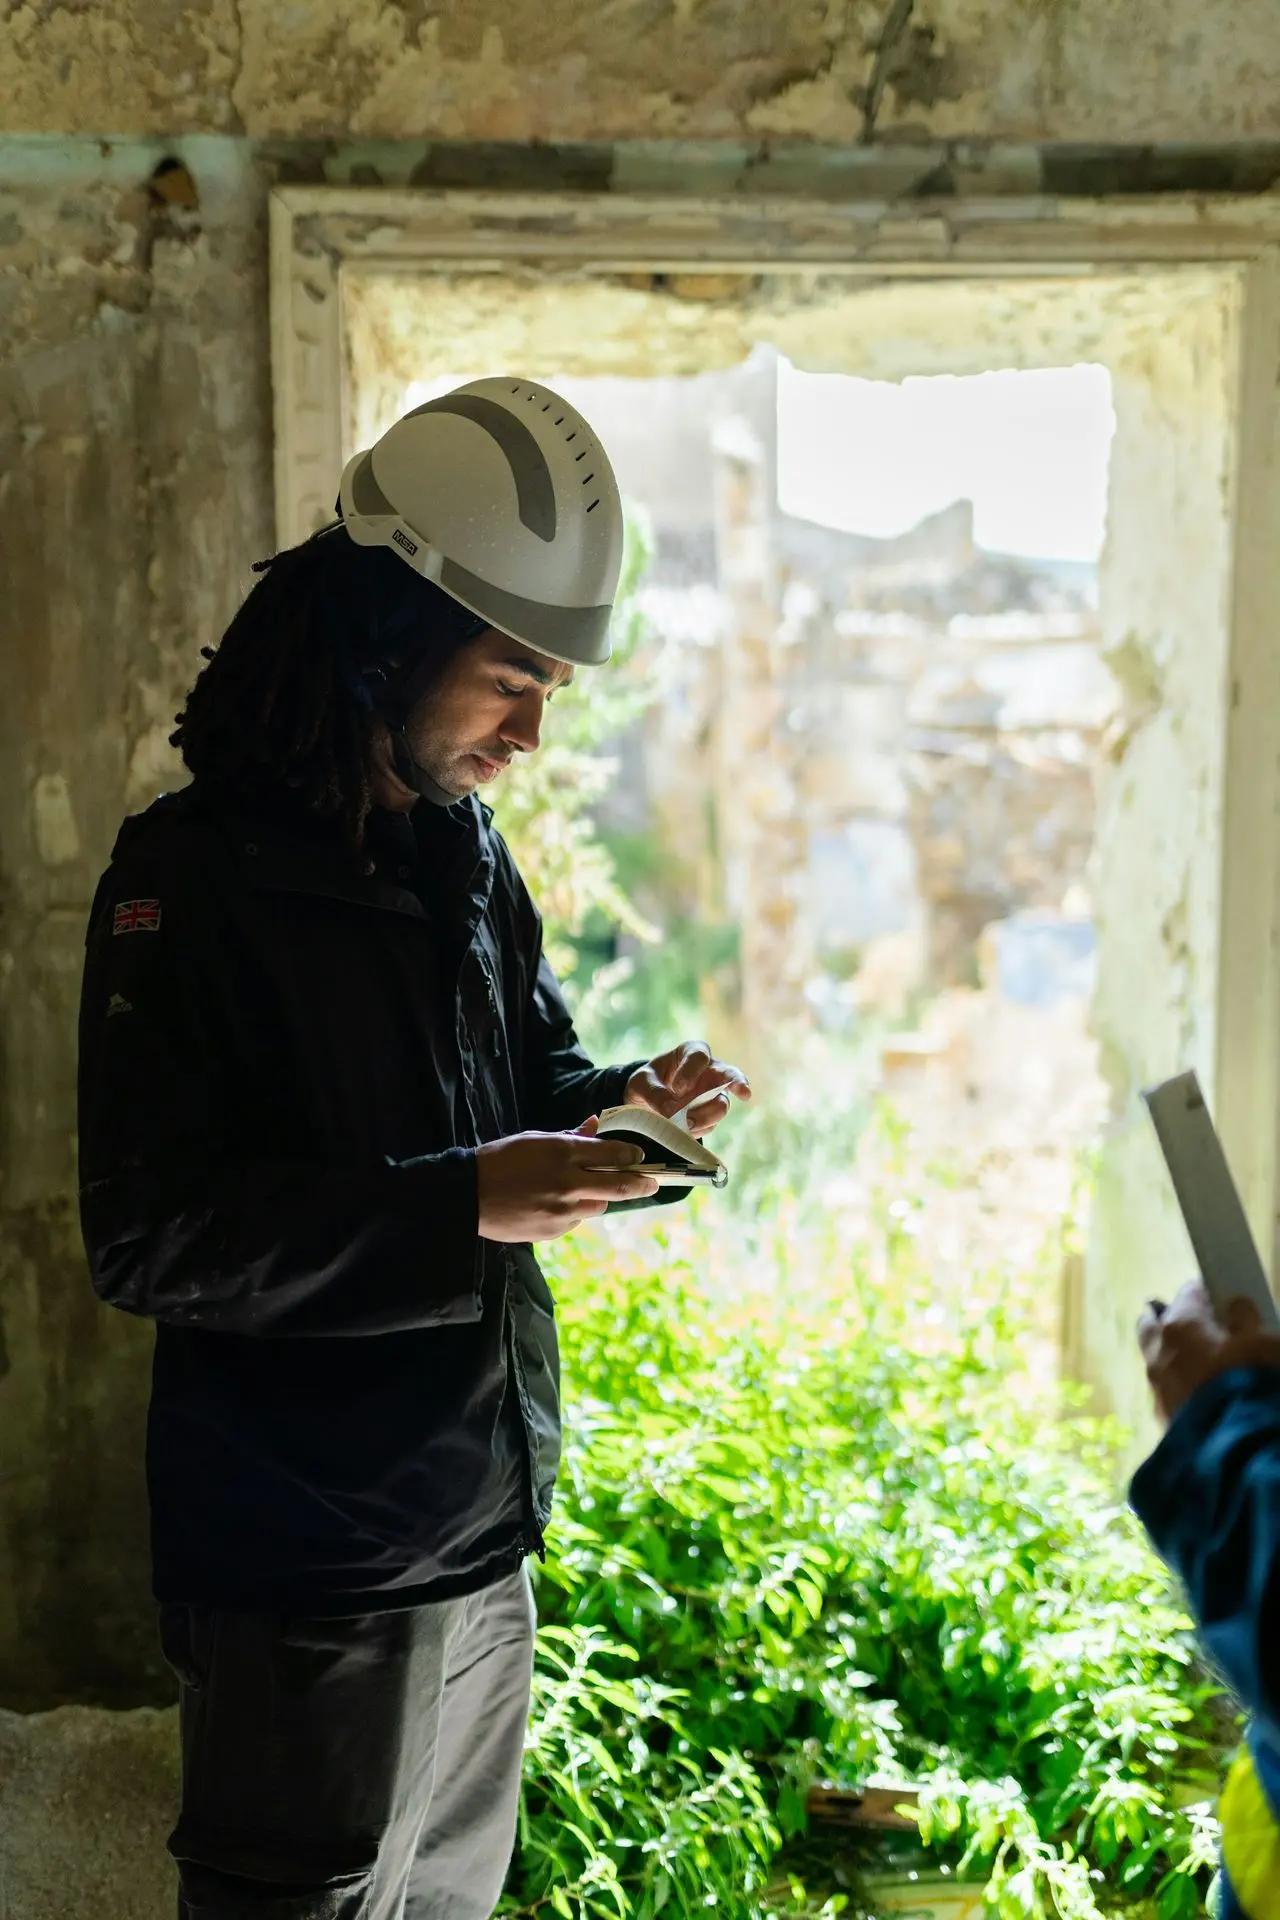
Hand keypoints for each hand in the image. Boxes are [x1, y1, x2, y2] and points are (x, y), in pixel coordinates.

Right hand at [476, 1122, 658, 1243]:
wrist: (468, 1196)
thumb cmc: (500, 1160)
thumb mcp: (535, 1139)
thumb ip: (570, 1136)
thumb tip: (595, 1125)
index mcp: (563, 1153)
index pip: (614, 1154)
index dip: (632, 1156)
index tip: (639, 1157)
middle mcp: (568, 1182)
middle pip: (620, 1185)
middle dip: (642, 1184)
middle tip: (653, 1183)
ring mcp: (562, 1210)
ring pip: (598, 1205)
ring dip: (597, 1196)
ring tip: (575, 1190)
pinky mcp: (554, 1230)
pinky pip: (576, 1219)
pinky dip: (573, 1211)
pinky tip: (550, 1204)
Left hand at [625, 1040, 751, 1138]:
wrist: (646, 1102)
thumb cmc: (648, 1082)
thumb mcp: (641, 1082)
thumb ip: (654, 1092)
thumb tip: (671, 1111)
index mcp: (692, 1053)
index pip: (699, 1057)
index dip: (691, 1072)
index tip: (677, 1088)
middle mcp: (710, 1072)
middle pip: (731, 1075)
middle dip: (738, 1083)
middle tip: (743, 1092)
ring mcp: (714, 1095)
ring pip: (721, 1105)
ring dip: (704, 1117)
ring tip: (684, 1124)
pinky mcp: (711, 1115)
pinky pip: (710, 1124)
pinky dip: (697, 1129)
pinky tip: (682, 1128)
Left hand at [1137, 1280, 1279, 1424]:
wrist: (1236, 1448)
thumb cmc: (1251, 1383)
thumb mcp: (1263, 1342)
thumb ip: (1245, 1318)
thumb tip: (1233, 1306)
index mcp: (1180, 1325)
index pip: (1188, 1293)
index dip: (1207, 1294)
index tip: (1221, 1299)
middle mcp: (1158, 1352)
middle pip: (1154, 1322)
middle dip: (1171, 1317)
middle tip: (1199, 1324)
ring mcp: (1156, 1386)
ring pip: (1156, 1358)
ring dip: (1173, 1353)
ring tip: (1202, 1361)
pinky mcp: (1161, 1417)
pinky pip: (1166, 1388)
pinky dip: (1178, 1382)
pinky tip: (1199, 1390)